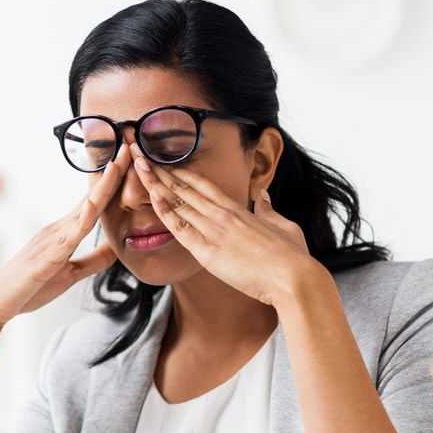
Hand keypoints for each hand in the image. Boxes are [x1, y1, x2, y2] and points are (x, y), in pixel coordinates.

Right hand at [0, 143, 132, 330]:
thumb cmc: (29, 287)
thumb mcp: (70, 273)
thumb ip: (93, 260)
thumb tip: (116, 249)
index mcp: (66, 231)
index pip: (95, 202)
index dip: (114, 182)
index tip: (131, 162)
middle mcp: (60, 228)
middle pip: (93, 196)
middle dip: (113, 173)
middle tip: (131, 146)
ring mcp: (53, 239)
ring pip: (84, 209)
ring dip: (102, 186)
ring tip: (118, 164)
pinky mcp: (48, 257)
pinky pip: (68, 236)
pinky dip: (82, 219)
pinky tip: (93, 205)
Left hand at [129, 142, 313, 307]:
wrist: (294, 278)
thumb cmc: (292, 255)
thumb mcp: (283, 225)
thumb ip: (269, 209)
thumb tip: (264, 196)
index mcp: (239, 209)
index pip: (204, 186)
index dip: (183, 173)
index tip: (167, 163)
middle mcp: (223, 215)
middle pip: (186, 189)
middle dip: (162, 172)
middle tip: (142, 155)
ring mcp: (214, 231)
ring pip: (179, 203)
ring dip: (157, 184)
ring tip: (138, 166)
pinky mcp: (208, 252)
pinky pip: (180, 229)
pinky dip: (165, 212)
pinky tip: (152, 197)